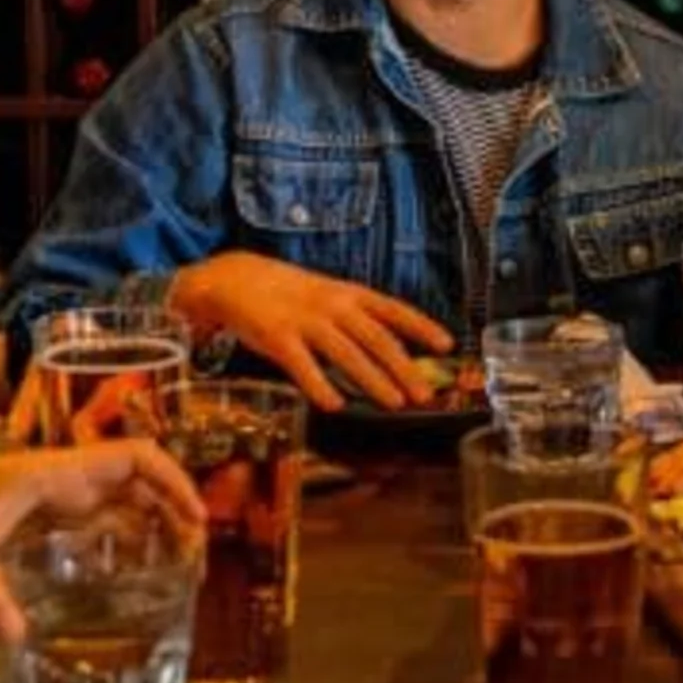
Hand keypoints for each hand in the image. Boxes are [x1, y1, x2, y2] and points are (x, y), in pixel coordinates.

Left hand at [0, 438, 206, 641]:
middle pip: (143, 482)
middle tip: (196, 559)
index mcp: (57, 471)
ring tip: (180, 567)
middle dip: (176, 511)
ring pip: (126, 500)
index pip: (135, 457)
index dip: (174, 481)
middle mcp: (67, 478)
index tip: (196, 520)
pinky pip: (103, 519)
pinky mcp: (47, 514)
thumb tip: (17, 641)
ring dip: (158, 524)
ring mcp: (59, 495)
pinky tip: (136, 572)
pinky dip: (129, 537)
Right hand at [167, 254, 449, 409]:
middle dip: (404, 367)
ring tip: (395, 403)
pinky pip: (302, 365)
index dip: (421, 327)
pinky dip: (319, 385)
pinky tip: (335, 405)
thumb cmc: (288, 292)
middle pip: (376, 338)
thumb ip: (357, 318)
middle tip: (425, 394)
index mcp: (348, 294)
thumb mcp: (328, 294)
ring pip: (346, 353)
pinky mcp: (277, 337)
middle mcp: (332, 305)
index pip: (392, 309)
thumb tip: (393, 351)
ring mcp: (304, 321)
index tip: (447, 345)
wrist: (235, 278)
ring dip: (372, 380)